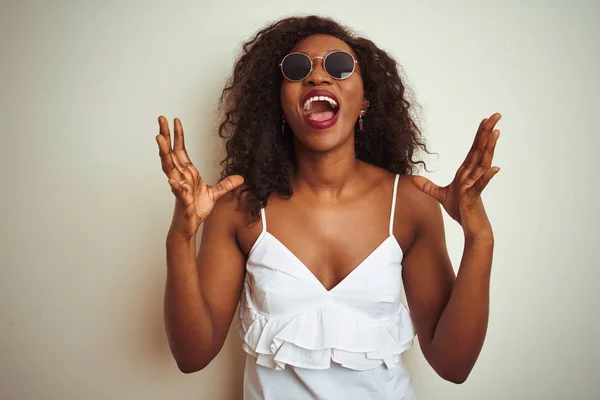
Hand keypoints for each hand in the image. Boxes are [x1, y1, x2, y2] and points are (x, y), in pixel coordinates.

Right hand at [156, 116, 243, 238]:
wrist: (190, 226)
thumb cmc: (196, 210)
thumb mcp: (215, 194)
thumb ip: (226, 185)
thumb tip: (240, 178)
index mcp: (187, 172)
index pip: (180, 150)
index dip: (178, 135)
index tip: (175, 121)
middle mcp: (180, 177)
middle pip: (170, 153)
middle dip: (165, 136)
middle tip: (161, 119)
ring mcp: (179, 187)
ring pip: (169, 167)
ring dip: (164, 153)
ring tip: (159, 139)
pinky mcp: (182, 200)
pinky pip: (178, 191)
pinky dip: (175, 185)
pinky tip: (171, 178)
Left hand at [412, 113, 500, 232]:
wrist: (471, 228)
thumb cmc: (461, 210)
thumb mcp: (440, 195)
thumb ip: (427, 186)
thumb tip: (413, 178)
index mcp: (466, 172)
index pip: (473, 149)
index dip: (479, 134)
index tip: (484, 120)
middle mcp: (473, 175)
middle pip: (481, 150)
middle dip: (487, 133)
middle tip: (496, 116)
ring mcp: (475, 185)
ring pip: (483, 163)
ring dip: (489, 149)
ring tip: (496, 134)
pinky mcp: (474, 197)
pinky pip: (481, 186)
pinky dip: (487, 177)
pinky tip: (494, 168)